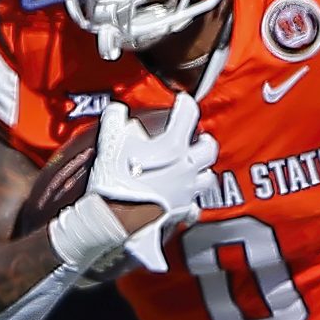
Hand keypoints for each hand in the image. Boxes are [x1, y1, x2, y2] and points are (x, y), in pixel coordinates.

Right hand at [89, 97, 219, 268]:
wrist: (115, 217)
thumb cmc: (116, 180)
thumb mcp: (110, 140)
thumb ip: (115, 119)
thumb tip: (117, 110)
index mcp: (173, 146)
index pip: (188, 115)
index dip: (186, 104)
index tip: (183, 102)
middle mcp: (186, 167)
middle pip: (209, 149)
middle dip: (205, 141)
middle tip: (200, 138)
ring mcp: (186, 191)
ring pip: (208, 178)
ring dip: (204, 171)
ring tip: (195, 167)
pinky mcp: (181, 212)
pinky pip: (194, 207)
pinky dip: (192, 203)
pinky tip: (186, 201)